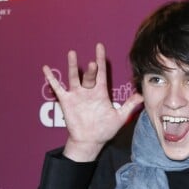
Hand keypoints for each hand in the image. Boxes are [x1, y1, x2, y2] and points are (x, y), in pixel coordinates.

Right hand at [43, 43, 142, 161]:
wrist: (90, 141)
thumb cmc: (104, 129)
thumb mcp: (120, 117)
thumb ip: (129, 105)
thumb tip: (142, 95)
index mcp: (100, 92)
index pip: (101, 73)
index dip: (101, 60)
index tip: (99, 47)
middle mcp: (88, 91)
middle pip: (89, 76)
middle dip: (92, 69)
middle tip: (93, 63)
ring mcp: (77, 95)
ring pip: (74, 77)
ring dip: (73, 67)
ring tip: (72, 54)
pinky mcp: (67, 101)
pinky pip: (58, 88)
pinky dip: (52, 79)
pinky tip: (46, 69)